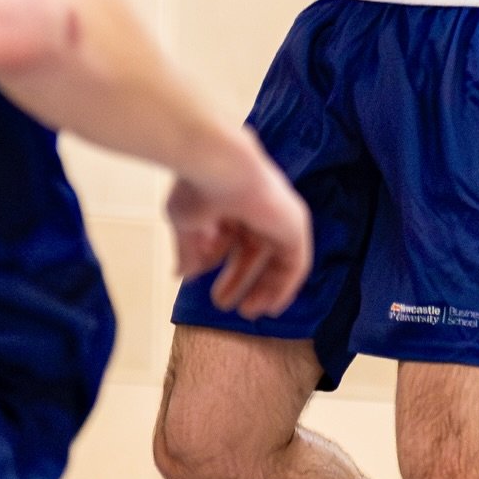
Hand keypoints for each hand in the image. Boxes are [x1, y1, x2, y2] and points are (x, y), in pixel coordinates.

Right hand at [166, 129, 312, 319]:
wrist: (221, 167)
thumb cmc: (198, 188)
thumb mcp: (185, 223)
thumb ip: (187, 250)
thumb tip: (183, 276)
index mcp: (231, 201)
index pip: (227, 237)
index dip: (212, 260)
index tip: (197, 279)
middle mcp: (257, 208)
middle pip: (252, 252)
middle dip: (237, 279)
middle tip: (222, 304)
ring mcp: (278, 216)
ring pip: (274, 259)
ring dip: (261, 287)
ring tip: (246, 312)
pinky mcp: (295, 226)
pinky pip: (295, 264)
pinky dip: (285, 286)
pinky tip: (271, 307)